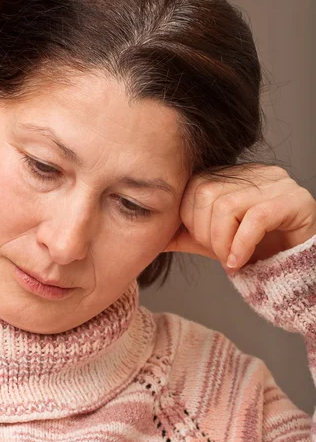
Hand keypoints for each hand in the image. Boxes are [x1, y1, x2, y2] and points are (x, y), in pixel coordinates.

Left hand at [162, 164, 315, 272]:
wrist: (296, 268)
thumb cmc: (257, 251)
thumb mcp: (212, 242)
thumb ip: (183, 233)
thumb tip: (146, 234)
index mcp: (233, 175)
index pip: (192, 187)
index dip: (189, 220)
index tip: (204, 244)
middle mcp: (255, 173)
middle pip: (205, 195)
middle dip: (206, 234)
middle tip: (221, 255)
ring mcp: (277, 184)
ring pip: (227, 206)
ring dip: (222, 244)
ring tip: (232, 260)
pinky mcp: (295, 201)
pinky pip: (255, 218)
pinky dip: (240, 245)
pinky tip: (239, 263)